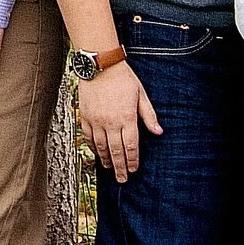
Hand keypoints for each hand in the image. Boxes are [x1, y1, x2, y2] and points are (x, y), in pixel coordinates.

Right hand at [77, 58, 160, 183]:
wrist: (100, 65)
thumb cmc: (122, 78)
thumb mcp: (141, 95)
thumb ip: (149, 116)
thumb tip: (159, 132)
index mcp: (127, 118)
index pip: (131, 146)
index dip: (132, 161)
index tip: (133, 170)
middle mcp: (110, 122)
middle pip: (116, 151)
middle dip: (119, 167)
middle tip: (122, 179)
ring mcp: (96, 120)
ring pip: (101, 146)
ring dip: (106, 159)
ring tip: (109, 168)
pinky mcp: (85, 116)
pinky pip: (88, 136)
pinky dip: (93, 147)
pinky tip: (97, 152)